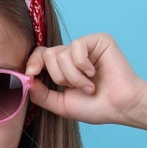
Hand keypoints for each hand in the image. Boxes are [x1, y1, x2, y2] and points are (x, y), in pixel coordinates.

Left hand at [24, 32, 146, 126]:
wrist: (120, 107)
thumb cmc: (95, 107)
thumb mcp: (60, 104)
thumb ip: (41, 95)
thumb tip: (26, 79)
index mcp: (64, 66)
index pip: (41, 55)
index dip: (33, 63)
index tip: (32, 74)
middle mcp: (74, 54)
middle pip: (48, 55)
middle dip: (59, 77)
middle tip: (77, 88)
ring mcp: (86, 46)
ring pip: (61, 54)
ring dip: (73, 77)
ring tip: (89, 86)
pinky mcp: (99, 40)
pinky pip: (76, 47)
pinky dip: (82, 66)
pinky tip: (94, 73)